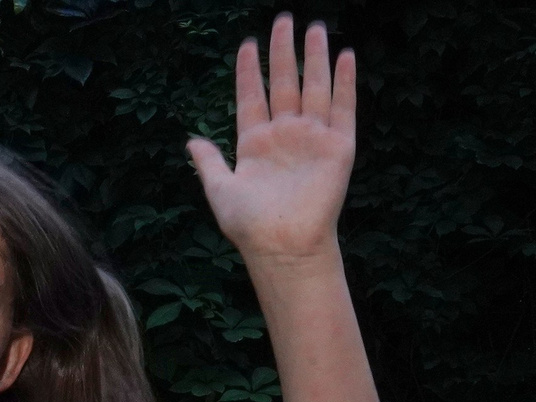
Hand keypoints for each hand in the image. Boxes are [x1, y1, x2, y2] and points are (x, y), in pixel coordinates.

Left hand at [187, 16, 355, 264]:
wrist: (282, 245)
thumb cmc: (249, 225)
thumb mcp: (220, 190)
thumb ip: (209, 163)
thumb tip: (191, 141)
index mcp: (255, 144)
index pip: (252, 97)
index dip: (248, 72)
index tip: (246, 44)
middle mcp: (285, 136)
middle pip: (283, 84)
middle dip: (282, 53)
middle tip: (282, 20)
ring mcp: (312, 139)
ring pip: (314, 88)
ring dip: (314, 58)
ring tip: (314, 28)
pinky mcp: (337, 148)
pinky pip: (343, 108)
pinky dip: (344, 83)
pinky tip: (344, 57)